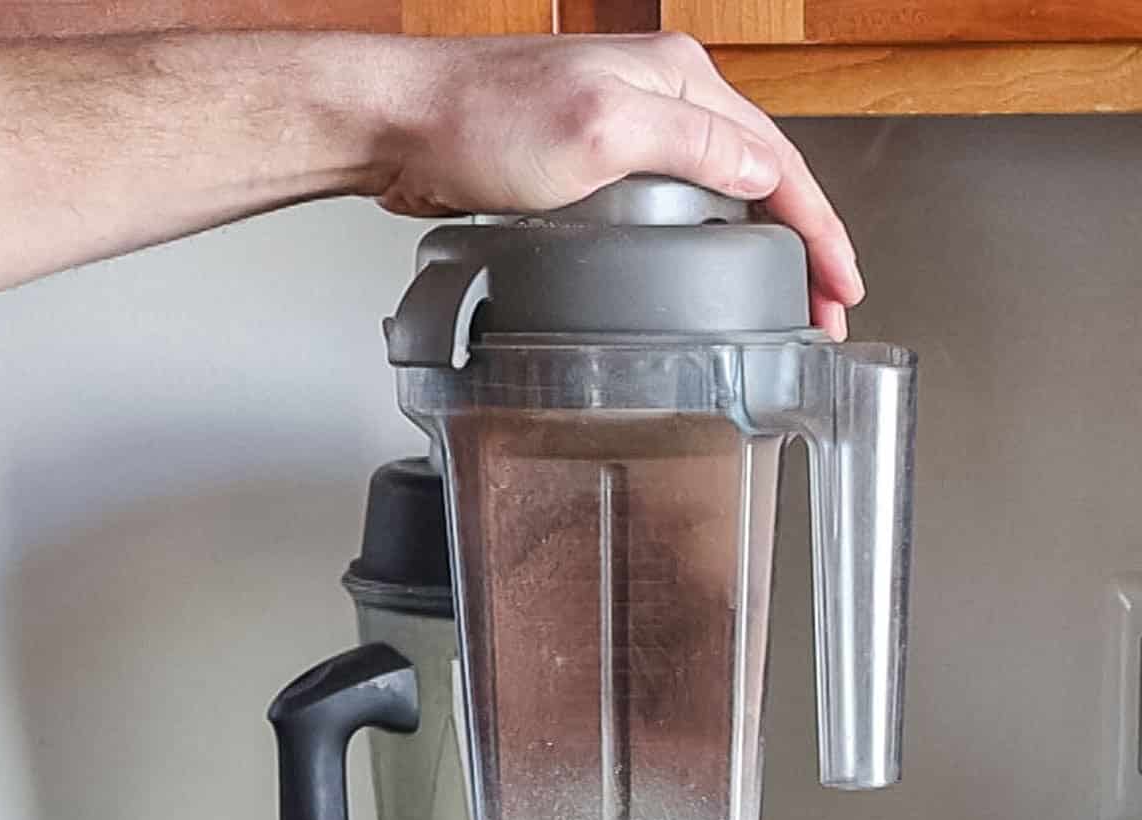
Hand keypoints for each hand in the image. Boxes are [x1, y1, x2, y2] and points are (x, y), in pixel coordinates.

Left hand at [373, 33, 861, 338]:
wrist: (406, 125)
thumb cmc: (482, 121)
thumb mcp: (601, 132)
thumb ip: (690, 148)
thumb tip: (760, 176)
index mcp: (679, 79)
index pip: (778, 160)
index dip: (819, 230)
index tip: (842, 286)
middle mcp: (663, 95)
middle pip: (761, 175)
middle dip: (804, 244)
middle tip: (826, 309)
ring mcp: (631, 126)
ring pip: (725, 190)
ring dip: (763, 245)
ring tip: (786, 300)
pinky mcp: (598, 159)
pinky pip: (679, 202)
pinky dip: (713, 239)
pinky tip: (713, 270)